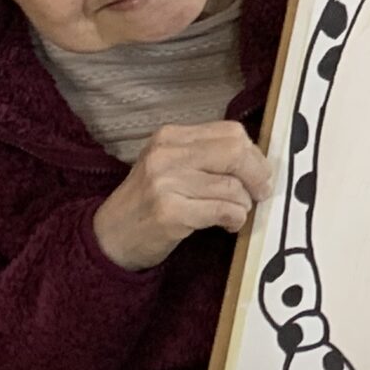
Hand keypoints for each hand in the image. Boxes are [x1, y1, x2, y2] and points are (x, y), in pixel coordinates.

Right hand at [91, 122, 271, 271]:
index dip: (254, 154)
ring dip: (243, 204)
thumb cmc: (149, 202)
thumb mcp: (171, 166)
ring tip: (235, 213)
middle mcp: (166, 154)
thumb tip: (259, 160)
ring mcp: (165, 182)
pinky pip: (223, 210)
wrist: (108, 237)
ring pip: (233, 186)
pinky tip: (227, 225)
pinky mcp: (169, 212)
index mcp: (170, 136)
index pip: (231, 132)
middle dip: (257, 175)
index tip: (259, 172)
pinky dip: (234, 219)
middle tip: (260, 193)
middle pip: (236, 152)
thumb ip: (207, 156)